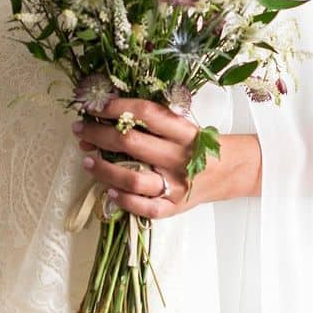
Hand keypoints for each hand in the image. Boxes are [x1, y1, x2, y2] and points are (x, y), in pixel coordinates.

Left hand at [71, 96, 260, 219]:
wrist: (231, 171)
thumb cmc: (199, 144)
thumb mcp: (184, 125)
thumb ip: (155, 120)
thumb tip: (110, 113)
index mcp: (184, 131)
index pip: (146, 113)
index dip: (117, 107)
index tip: (95, 105)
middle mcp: (180, 157)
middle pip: (132, 143)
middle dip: (99, 134)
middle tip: (81, 129)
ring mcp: (176, 185)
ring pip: (132, 178)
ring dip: (103, 168)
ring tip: (87, 159)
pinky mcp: (174, 207)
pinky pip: (144, 207)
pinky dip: (123, 200)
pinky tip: (108, 191)